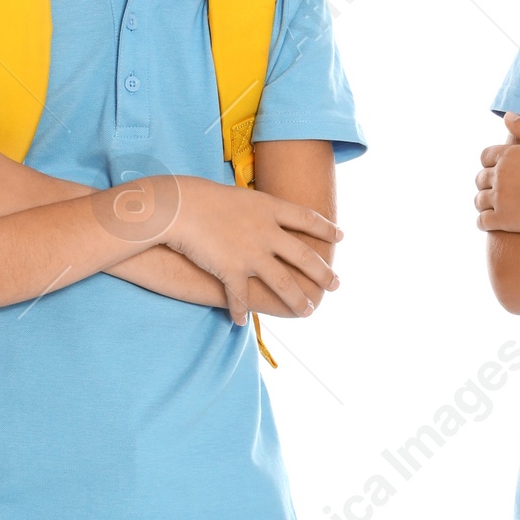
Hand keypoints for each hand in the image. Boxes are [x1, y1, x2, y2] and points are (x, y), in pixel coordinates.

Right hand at [165, 176, 341, 323]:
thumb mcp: (239, 197)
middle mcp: (266, 232)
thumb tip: (267, 217)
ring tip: (308, 311)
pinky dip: (240, 312)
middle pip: (303, 255)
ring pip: (284, 284)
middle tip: (337, 284)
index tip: (340, 236)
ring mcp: (251, 253)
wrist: (178, 206)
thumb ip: (257, 210)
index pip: (306, 218)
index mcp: (269, 208)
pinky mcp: (231, 270)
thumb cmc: (202, 198)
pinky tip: (243, 322)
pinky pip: (241, 298)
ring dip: (297, 301)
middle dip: (323, 273)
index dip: (325, 228)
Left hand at [475, 117, 519, 234]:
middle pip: (480, 179)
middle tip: (496, 190)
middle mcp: (500, 175)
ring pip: (479, 201)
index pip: (485, 156)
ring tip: (493, 207)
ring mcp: (500, 198)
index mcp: (509, 154)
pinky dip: (483, 222)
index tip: (498, 169)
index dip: (490, 163)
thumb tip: (507, 116)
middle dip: (486, 183)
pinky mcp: (504, 220)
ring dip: (484, 203)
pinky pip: (482, 222)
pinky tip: (491, 223)